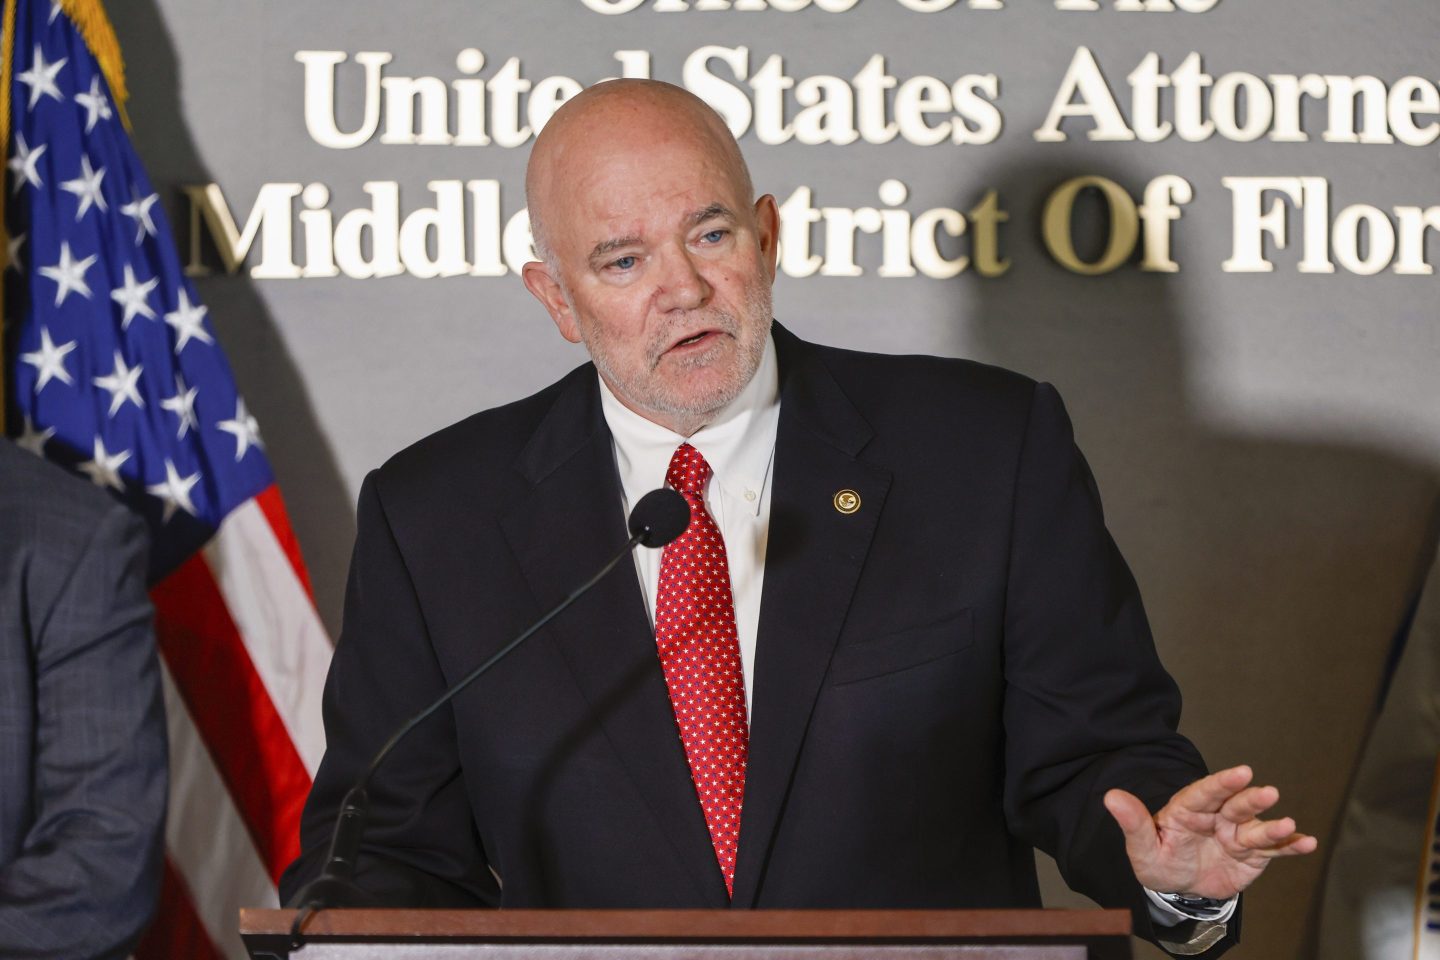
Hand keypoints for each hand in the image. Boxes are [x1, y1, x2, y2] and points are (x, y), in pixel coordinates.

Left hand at [1103, 765, 1316, 899]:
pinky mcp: (1252, 855)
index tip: (1241, 772)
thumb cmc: (1159, 860)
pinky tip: (1308, 843)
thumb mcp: (1142, 847)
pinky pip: (1273, 850)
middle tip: (1268, 792)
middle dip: (1251, 799)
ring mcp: (1237, 834)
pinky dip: (1291, 846)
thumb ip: (1133, 823)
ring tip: (1290, 825)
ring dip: (1274, 827)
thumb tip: (1111, 796)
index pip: (1205, 792)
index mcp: (1189, 808)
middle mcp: (1217, 816)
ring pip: (1257, 827)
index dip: (1222, 782)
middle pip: (1235, 804)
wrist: (1179, 888)